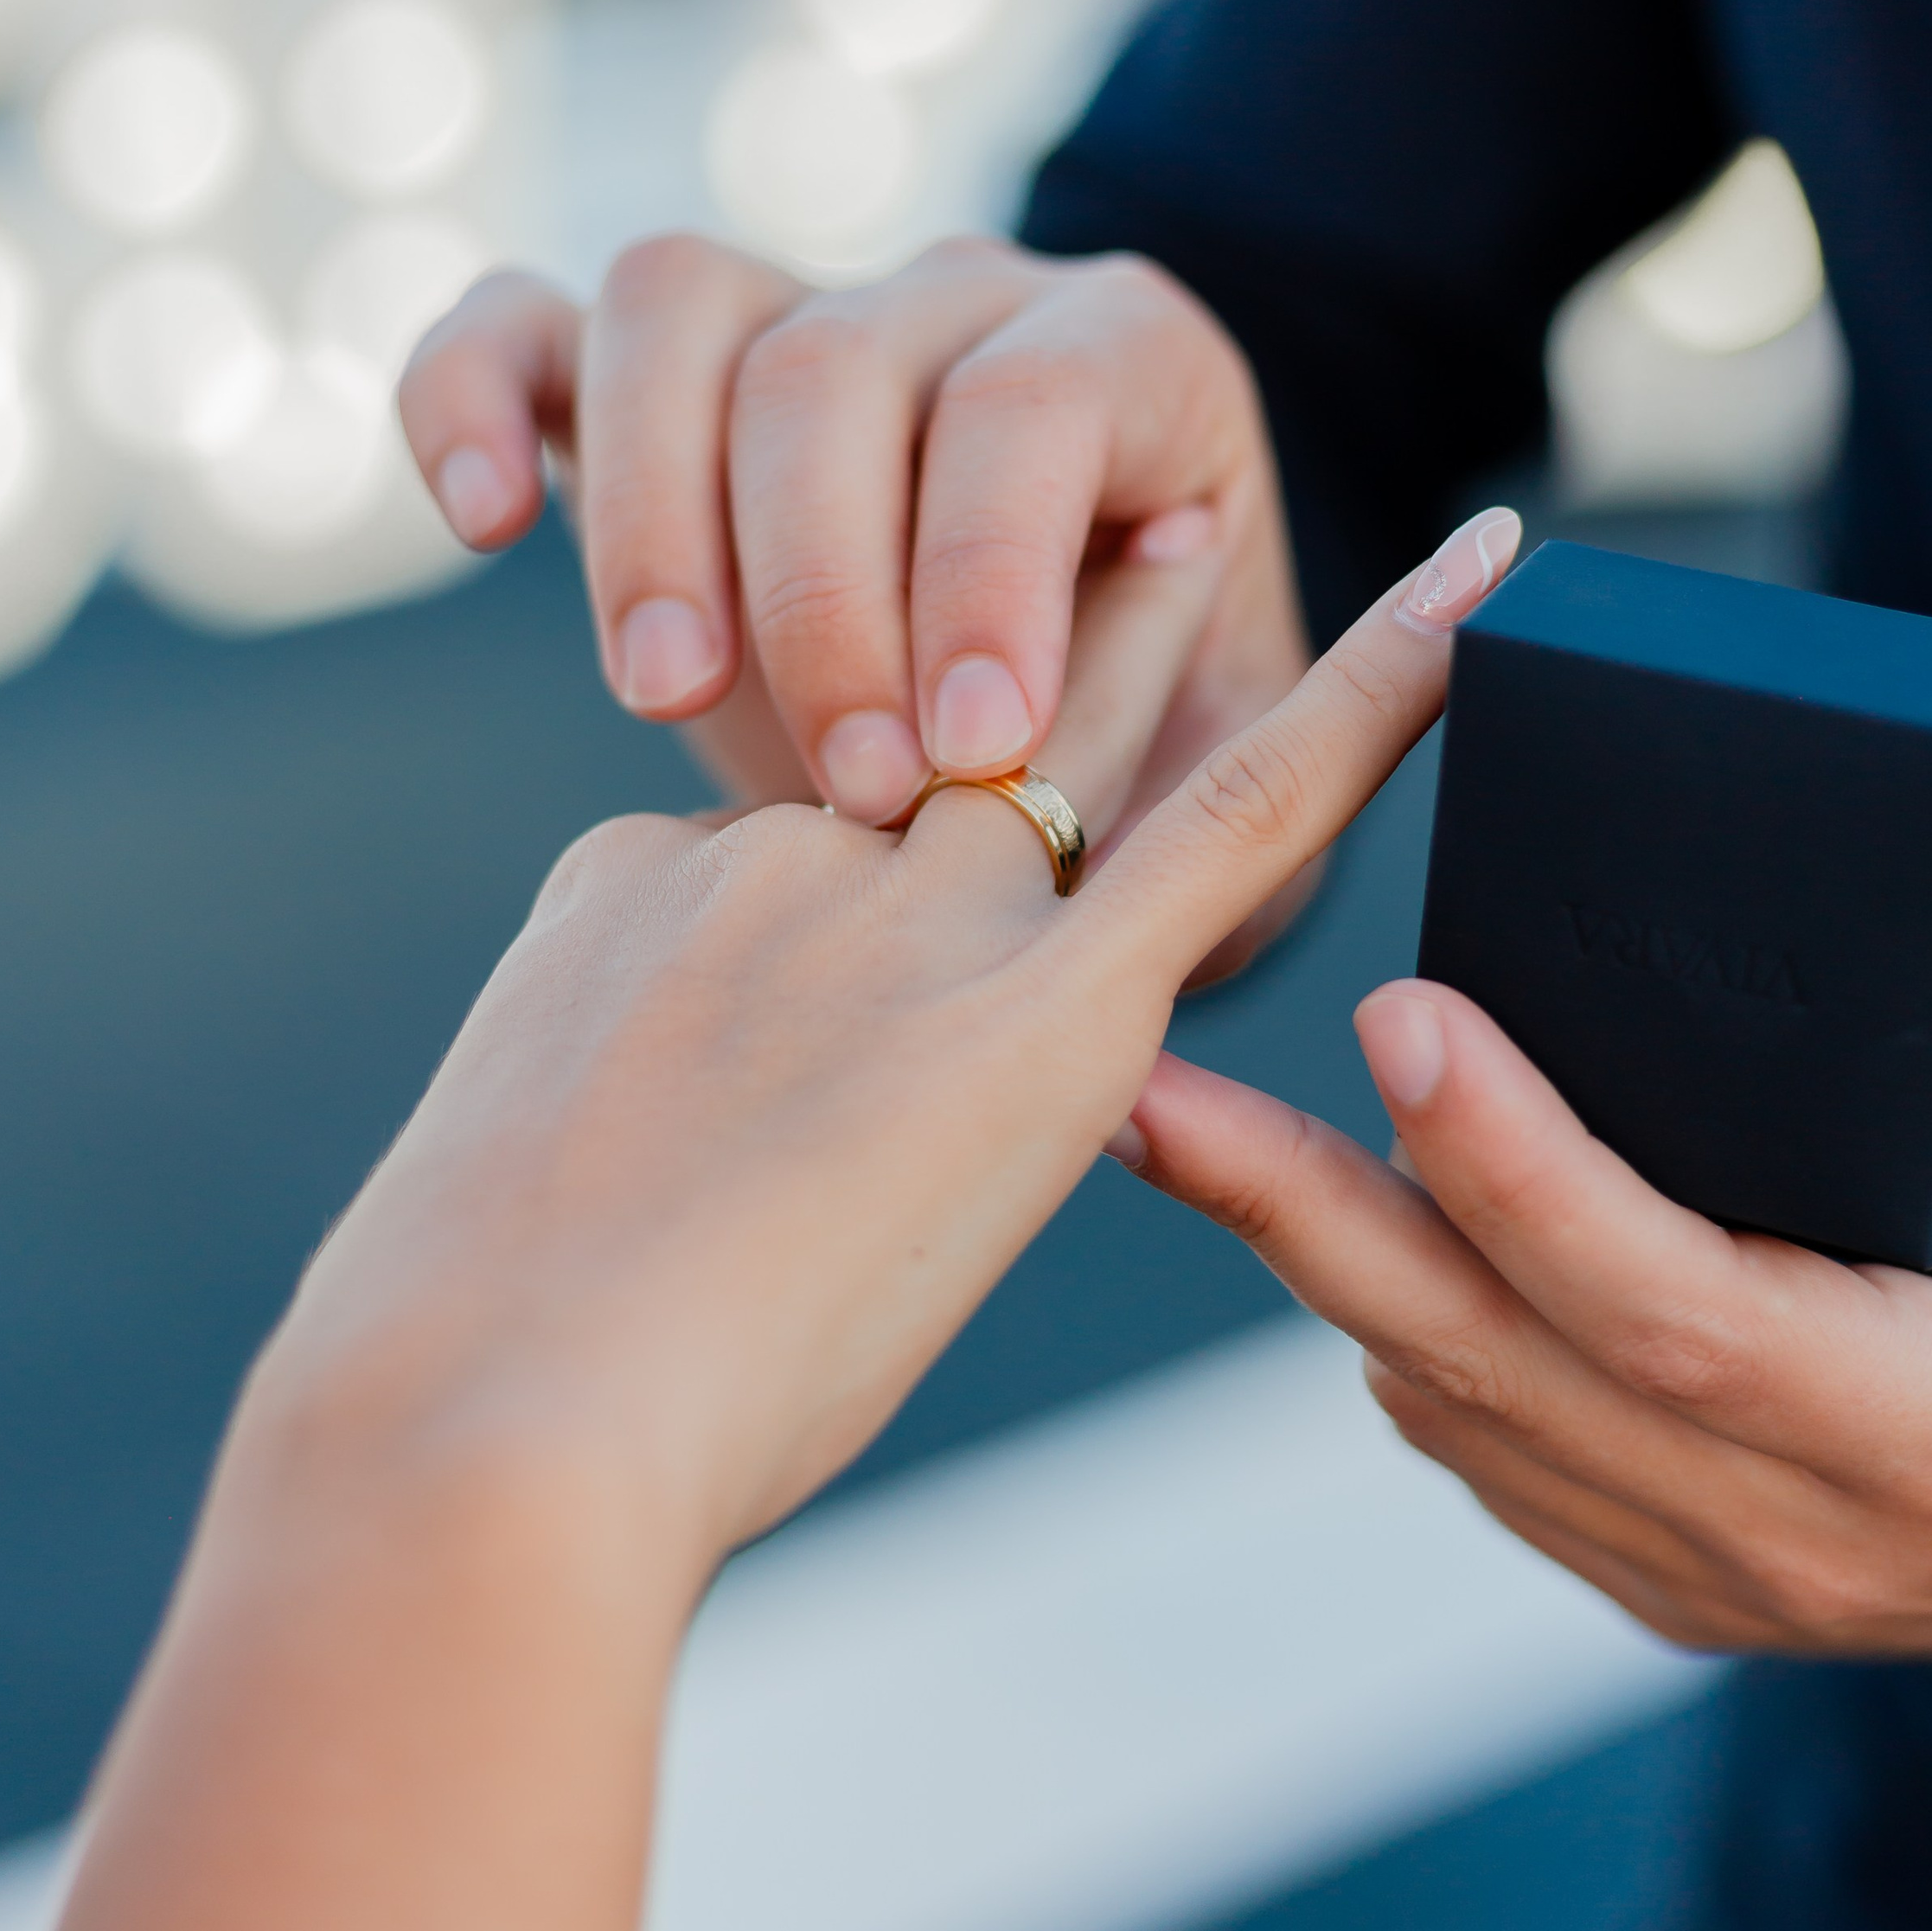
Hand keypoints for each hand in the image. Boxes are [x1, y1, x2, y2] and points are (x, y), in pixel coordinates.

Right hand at [0, 513, 1515, 1930]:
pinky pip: (1240, 808)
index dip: (819, 863)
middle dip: (982, 624)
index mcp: (638, 896)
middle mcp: (782, 858)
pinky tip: (1466, 592)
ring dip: (1134, 620)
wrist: (494, 1414)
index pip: (767, 857)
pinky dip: (1364, 692)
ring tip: (1205, 516)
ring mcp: (914, 910)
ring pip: (1063, 747)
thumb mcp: (497, 1217)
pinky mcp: (1050, 996)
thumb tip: (630, 1225)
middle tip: (1090, 537)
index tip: (862, 810)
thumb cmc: (465, 1390)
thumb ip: (599, 1168)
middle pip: (920, 755)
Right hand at [395, 236, 1308, 906]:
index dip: (992, 569)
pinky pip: (517, 324)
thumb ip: (1218, 780)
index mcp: (1132, 359)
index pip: (1034, 404)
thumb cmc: (1148, 780)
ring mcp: (784, 315)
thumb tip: (1130, 764)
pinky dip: (471, 397)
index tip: (979, 753)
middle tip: (853, 791)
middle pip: (841, 360)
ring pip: (675, 305)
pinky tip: (484, 525)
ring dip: (655, 511)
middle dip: (827, 587)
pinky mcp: (630, 380)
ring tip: (667, 697)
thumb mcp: (1234, 788)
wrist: (1034, 778)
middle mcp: (956, 299)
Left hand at [1119, 749, 1931, 1657]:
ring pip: (1465, 1416)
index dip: (1522, 1166)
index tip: (1402, 1019)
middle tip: (1147, 1086)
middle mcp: (1792, 1533)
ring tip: (1190, 1133)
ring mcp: (1727, 1575)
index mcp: (1925, 1431)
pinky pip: (1501, 1459)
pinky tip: (1345, 1234)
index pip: (1668, 1300)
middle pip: (1492, 1365)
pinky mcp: (1691, 1578)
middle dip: (1302, 1215)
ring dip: (1328, 1270)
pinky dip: (1410, 1342)